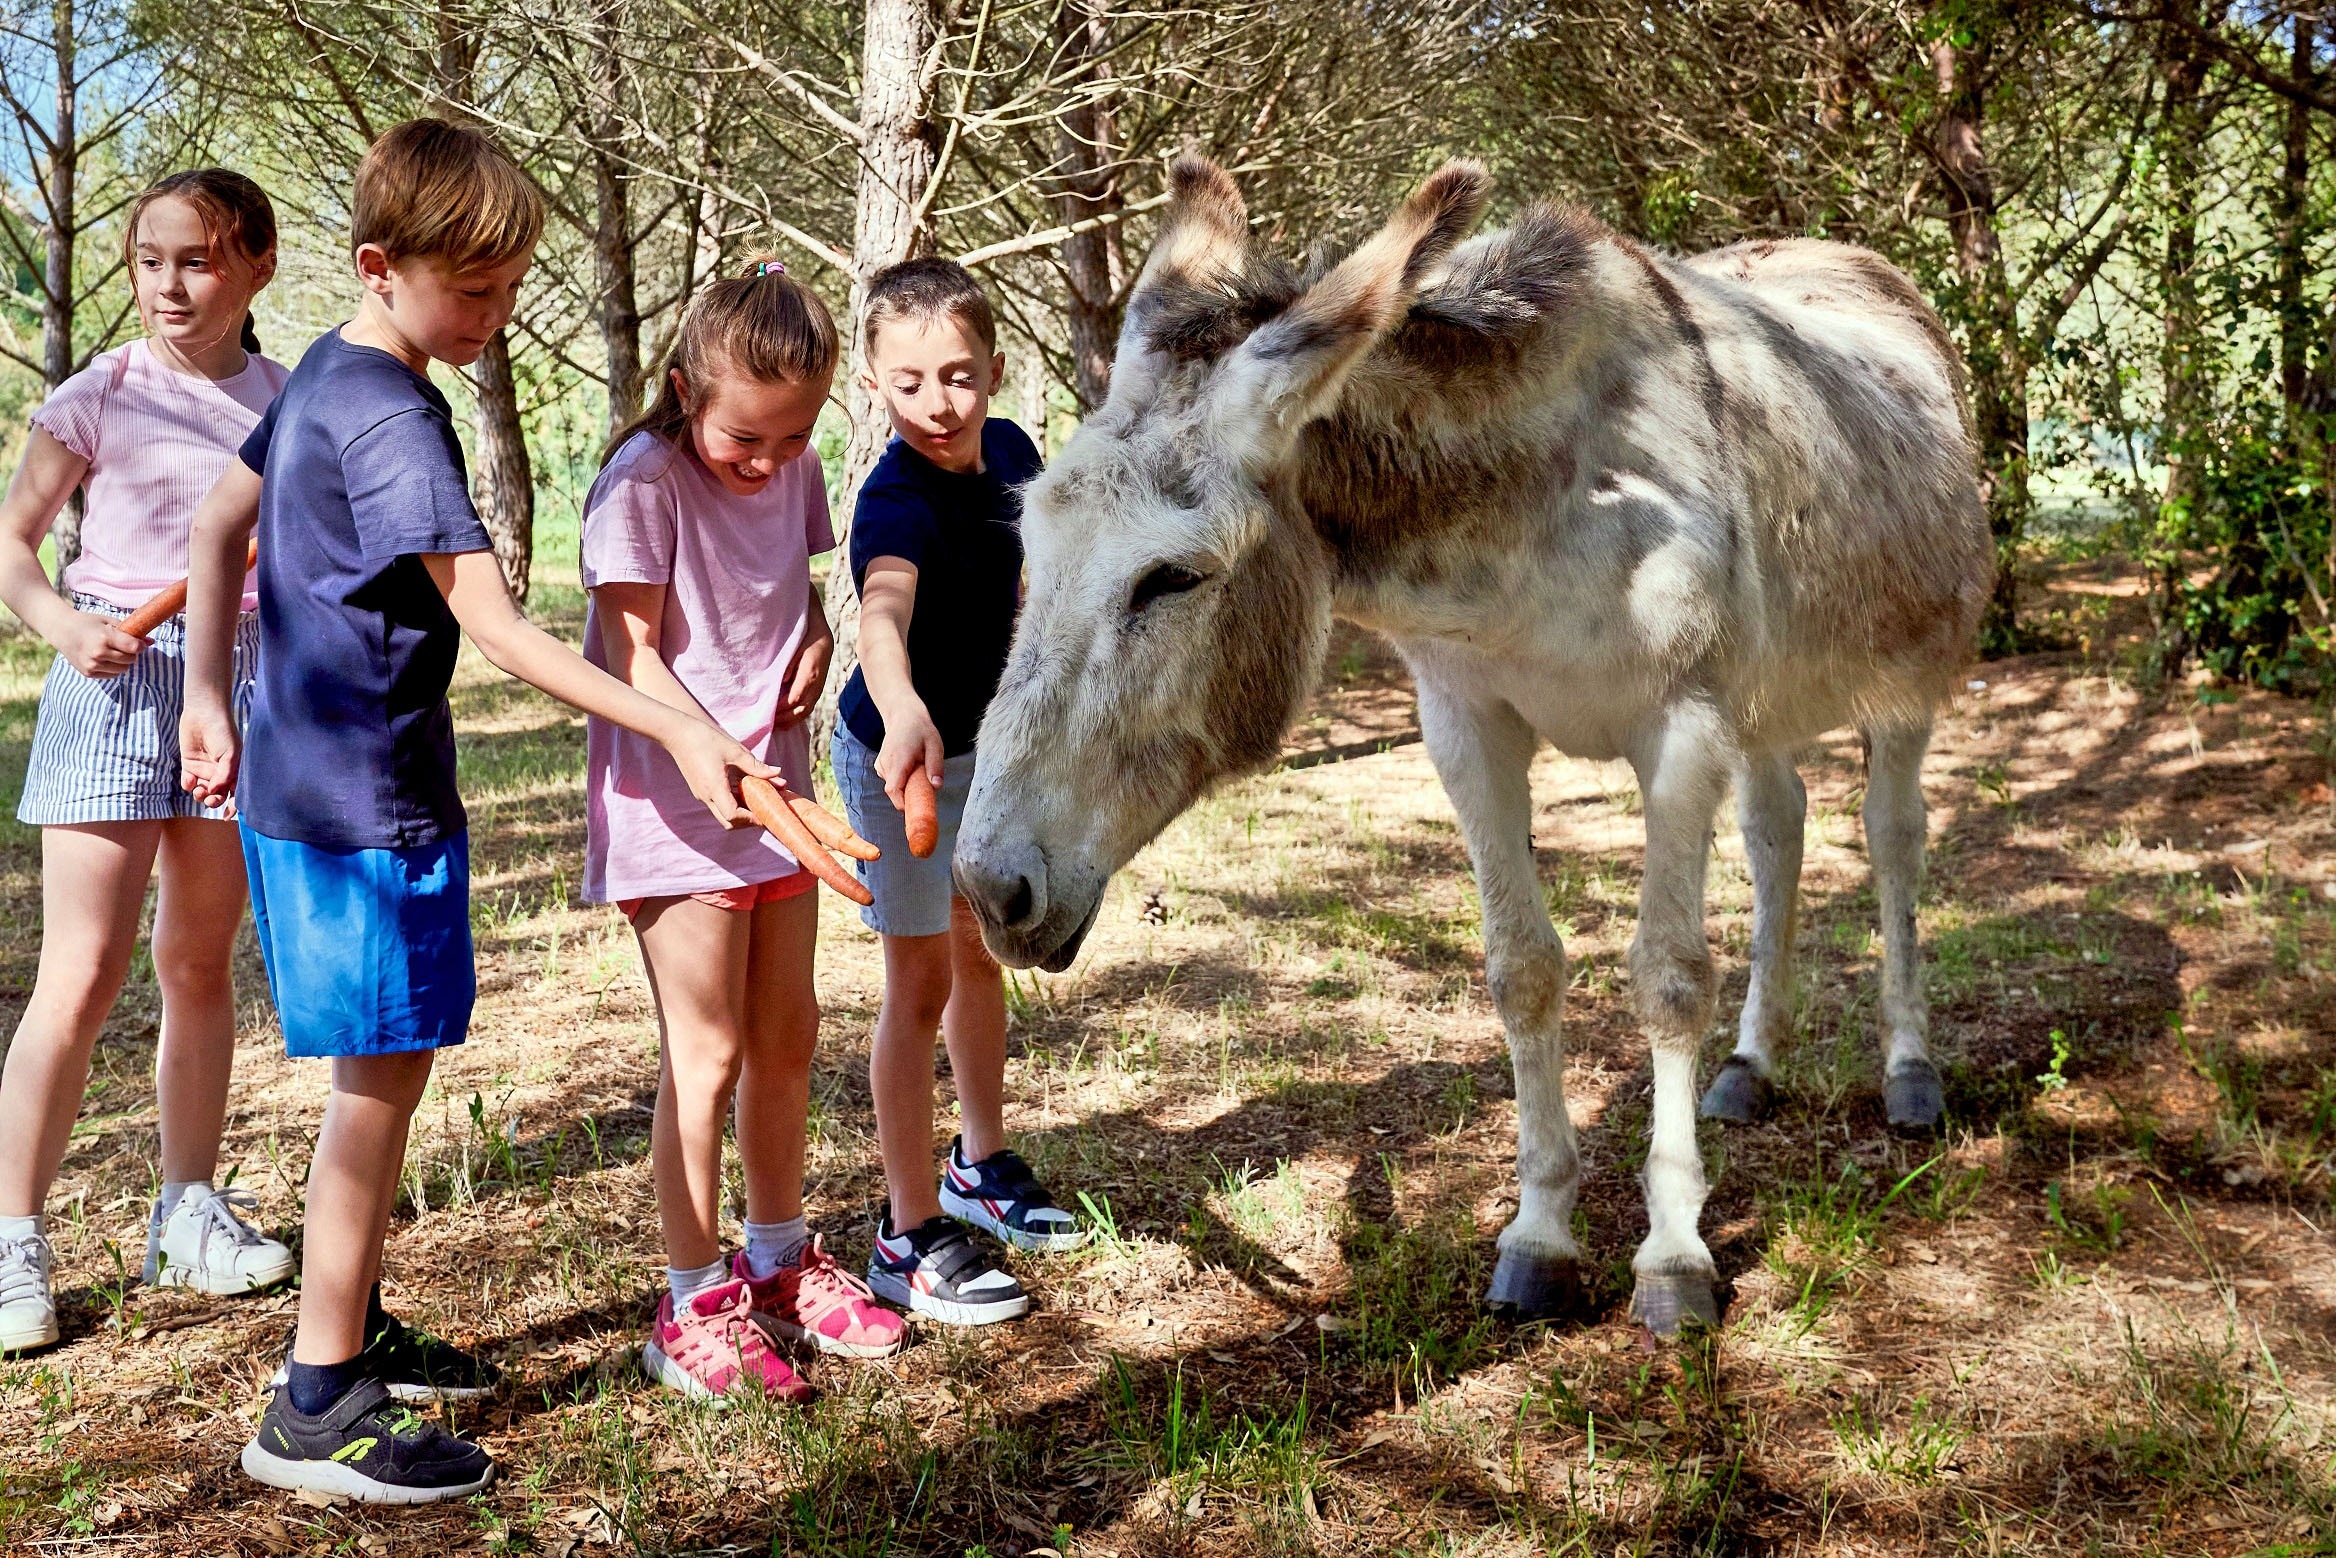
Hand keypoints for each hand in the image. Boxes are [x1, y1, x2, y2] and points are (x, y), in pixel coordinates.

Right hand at [57, 610, 145, 678]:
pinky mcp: (88, 673)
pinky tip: (103, 658)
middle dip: (131, 653)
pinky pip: (112, 675)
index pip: (134, 648)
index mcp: (104, 638)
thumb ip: (130, 632)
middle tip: (121, 645)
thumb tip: (151, 642)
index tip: (138, 642)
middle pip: (131, 660)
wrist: (61, 630)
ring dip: (122, 662)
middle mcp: (98, 653)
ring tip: (112, 651)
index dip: (140, 645)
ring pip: (123, 670)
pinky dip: (112, 668)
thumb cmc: (88, 623)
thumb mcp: (109, 622)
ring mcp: (92, 665)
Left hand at [179, 701, 239, 810]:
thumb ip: (225, 775)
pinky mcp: (189, 765)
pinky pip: (188, 782)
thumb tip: (214, 791)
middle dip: (214, 801)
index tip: (227, 816)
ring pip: (202, 792)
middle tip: (210, 797)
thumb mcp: (231, 755)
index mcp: (235, 772)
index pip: (235, 794)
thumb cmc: (223, 732)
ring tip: (199, 790)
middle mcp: (220, 773)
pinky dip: (188, 785)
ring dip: (200, 795)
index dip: (233, 807)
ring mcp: (205, 770)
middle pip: (218, 796)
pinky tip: (190, 779)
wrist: (204, 715)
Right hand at [664, 717, 781, 828]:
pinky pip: (718, 804)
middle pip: (728, 822)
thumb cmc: (705, 738)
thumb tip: (778, 774)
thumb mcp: (734, 750)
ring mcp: (701, 794)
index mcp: (714, 787)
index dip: (751, 819)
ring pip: (723, 814)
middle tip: (766, 811)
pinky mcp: (700, 790)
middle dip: (748, 821)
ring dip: (741, 812)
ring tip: (759, 800)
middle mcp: (705, 796)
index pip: (733, 815)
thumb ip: (755, 766)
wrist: (676, 733)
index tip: (767, 813)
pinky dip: (733, 803)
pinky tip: (745, 790)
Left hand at [774, 618, 831, 728]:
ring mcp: (817, 691)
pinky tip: (784, 723)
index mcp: (810, 675)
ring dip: (789, 722)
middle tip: (767, 723)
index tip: (766, 710)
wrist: (823, 641)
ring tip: (774, 727)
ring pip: (805, 713)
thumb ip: (789, 665)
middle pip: (800, 710)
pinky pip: (807, 710)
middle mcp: (816, 687)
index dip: (781, 707)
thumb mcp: (796, 648)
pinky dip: (795, 719)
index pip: (794, 698)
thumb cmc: (806, 642)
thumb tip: (781, 681)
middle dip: (783, 718)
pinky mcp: (816, 693)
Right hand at [875, 704, 944, 810]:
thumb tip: (936, 786)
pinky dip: (902, 780)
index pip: (893, 790)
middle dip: (909, 796)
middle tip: (925, 788)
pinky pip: (892, 781)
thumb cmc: (921, 730)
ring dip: (907, 786)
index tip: (915, 809)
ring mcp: (881, 765)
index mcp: (898, 760)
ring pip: (894, 787)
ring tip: (918, 769)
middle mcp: (885, 764)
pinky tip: (910, 767)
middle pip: (894, 792)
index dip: (902, 803)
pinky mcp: (881, 766)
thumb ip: (936, 766)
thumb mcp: (935, 745)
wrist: (903, 715)